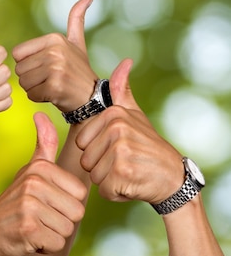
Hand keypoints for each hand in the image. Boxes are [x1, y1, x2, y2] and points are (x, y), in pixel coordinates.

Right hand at [0, 113, 86, 255]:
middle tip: (39, 217)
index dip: (66, 203)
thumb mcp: (31, 171)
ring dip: (52, 234)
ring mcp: (29, 204)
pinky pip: (56, 243)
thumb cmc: (18, 202)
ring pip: (68, 229)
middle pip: (77, 212)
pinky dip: (44, 246)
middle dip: (61, 221)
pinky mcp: (28, 228)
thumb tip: (40, 114)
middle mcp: (34, 182)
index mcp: (40, 167)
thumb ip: (44, 144)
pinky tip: (29, 238)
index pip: (81, 193)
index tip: (46, 202)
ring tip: (34, 226)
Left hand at [12, 0, 97, 111]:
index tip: (46, 65)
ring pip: (23, 82)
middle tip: (50, 78)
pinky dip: (38, 98)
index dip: (27, 63)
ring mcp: (56, 69)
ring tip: (51, 85)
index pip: (17, 53)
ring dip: (33, 88)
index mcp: (55, 38)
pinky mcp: (55, 87)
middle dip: (30, 77)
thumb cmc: (78, 70)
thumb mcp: (77, 42)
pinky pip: (30, 94)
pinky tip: (53, 95)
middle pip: (19, 68)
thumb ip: (76, 20)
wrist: (93, 97)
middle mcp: (55, 51)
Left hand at [75, 59, 183, 203]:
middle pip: (85, 159)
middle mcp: (116, 129)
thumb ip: (122, 91)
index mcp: (113, 114)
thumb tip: (125, 62)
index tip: (118, 149)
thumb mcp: (134, 115)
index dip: (97, 151)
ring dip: (108, 180)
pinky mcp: (123, 172)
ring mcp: (120, 150)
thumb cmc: (147, 146)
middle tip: (125, 162)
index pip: (81, 141)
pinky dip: (116, 193)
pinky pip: (103, 189)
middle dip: (101, 167)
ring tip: (128, 172)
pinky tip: (133, 184)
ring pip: (93, 175)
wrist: (174, 178)